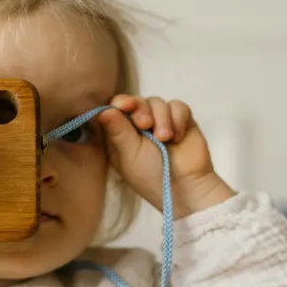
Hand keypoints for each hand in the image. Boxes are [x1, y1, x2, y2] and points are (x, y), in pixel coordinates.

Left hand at [96, 95, 236, 217]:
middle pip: (137, 100)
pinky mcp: (181, 120)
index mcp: (121, 133)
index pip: (115, 108)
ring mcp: (161, 121)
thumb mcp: (128, 155)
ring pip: (157, 102)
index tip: (124, 105)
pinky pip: (178, 106)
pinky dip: (178, 119)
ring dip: (161, 118)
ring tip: (165, 138)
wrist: (186, 186)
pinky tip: (178, 137)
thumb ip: (117, 131)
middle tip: (145, 126)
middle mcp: (139, 124)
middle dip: (141, 109)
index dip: (119, 103)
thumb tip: (100, 111)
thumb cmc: (150, 175)